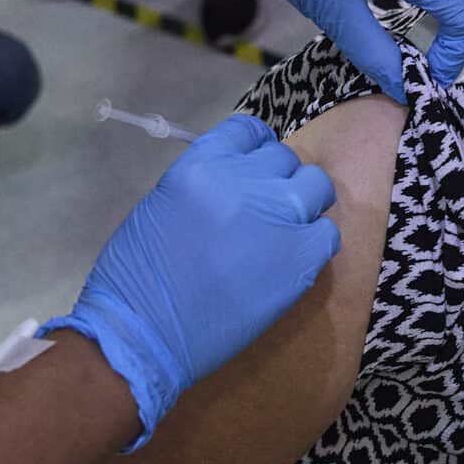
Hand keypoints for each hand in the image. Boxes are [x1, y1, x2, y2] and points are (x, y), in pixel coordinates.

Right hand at [45, 115, 339, 447]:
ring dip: (302, 204)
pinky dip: (314, 243)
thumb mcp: (162, 205)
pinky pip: (327, 233)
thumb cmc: (136, 276)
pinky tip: (291, 261)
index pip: (248, 130)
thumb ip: (204, 185)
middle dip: (275, 180)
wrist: (143, 333)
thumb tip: (234, 185)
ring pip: (316, 186)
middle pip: (284, 159)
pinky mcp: (301, 257)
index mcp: (203, 164)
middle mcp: (245, 180)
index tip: (254, 167)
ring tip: (282, 233)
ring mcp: (278, 216)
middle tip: (262, 212)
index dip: (255, 148)